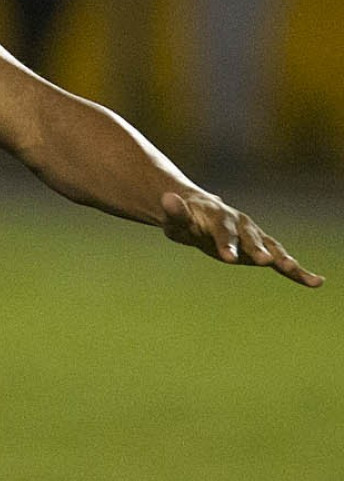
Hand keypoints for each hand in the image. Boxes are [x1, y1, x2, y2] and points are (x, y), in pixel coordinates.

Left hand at [160, 191, 323, 287]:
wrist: (198, 212)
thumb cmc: (183, 218)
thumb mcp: (174, 217)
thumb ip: (173, 211)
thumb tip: (166, 198)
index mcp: (218, 216)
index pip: (221, 231)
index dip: (225, 243)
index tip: (229, 258)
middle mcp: (240, 224)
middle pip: (250, 238)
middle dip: (258, 250)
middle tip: (267, 262)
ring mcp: (253, 235)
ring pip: (271, 247)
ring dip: (283, 259)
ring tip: (297, 271)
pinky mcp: (261, 247)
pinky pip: (280, 259)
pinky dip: (297, 271)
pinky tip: (315, 282)